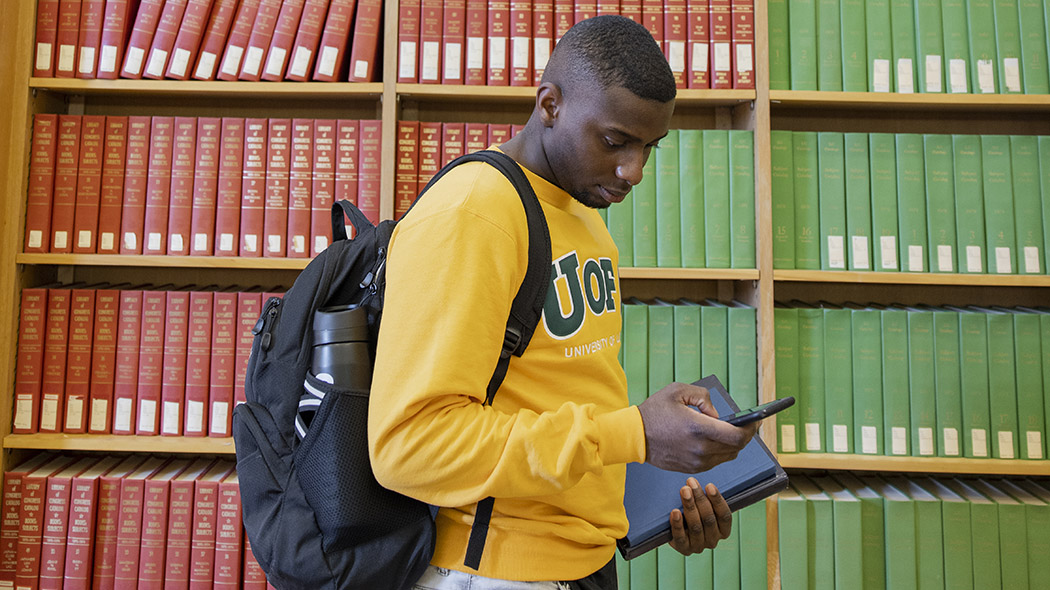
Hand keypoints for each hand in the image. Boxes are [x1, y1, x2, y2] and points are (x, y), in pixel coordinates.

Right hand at [636, 382, 758, 472]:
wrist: (634, 436)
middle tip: (747, 425)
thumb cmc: (654, 412)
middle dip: (745, 435)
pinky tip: (714, 440)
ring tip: (730, 431)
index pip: (738, 436)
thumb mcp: (678, 391)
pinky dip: (720, 451)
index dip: (751, 429)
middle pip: (737, 447)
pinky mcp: (692, 469)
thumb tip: (717, 414)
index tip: (755, 422)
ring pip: (728, 455)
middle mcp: (700, 448)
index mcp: (699, 428)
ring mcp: (696, 462)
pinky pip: (716, 461)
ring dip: (733, 444)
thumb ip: (703, 397)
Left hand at [668, 479, 731, 554]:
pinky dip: (677, 524)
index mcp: (723, 531)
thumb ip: (708, 498)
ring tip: (684, 490)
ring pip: (696, 526)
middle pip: (709, 519)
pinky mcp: (683, 549)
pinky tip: (675, 511)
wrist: (676, 531)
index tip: (709, 485)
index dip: (717, 500)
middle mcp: (713, 540)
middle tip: (691, 482)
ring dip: (690, 506)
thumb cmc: (694, 513)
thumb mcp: (704, 507)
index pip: (725, 516)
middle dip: (700, 499)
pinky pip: (680, 537)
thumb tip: (702, 481)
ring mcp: (698, 546)